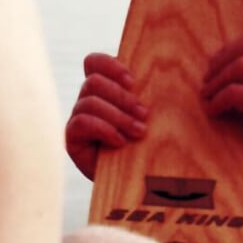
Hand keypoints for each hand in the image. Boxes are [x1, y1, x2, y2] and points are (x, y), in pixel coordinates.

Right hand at [65, 52, 148, 180]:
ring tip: (139, 132)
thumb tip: (169, 67)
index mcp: (105, 88)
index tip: (133, 81)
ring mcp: (78, 119)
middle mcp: (88, 100)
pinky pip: (81, 123)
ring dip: (118, 116)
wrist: (140, 180)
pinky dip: (104, 129)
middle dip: (122, 97)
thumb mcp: (154, 115)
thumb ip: (152, 92)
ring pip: (89, 102)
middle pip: (94, 82)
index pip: (93, 62)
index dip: (110, 65)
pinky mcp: (72, 139)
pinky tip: (120, 141)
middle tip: (144, 114)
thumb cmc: (151, 142)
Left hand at [201, 32, 242, 174]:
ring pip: (240, 65)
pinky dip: (218, 100)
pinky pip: (236, 93)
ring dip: (217, 79)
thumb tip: (220, 78)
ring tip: (207, 96)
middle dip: (221, 59)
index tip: (217, 65)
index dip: (232, 46)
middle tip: (207, 79)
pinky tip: (213, 111)